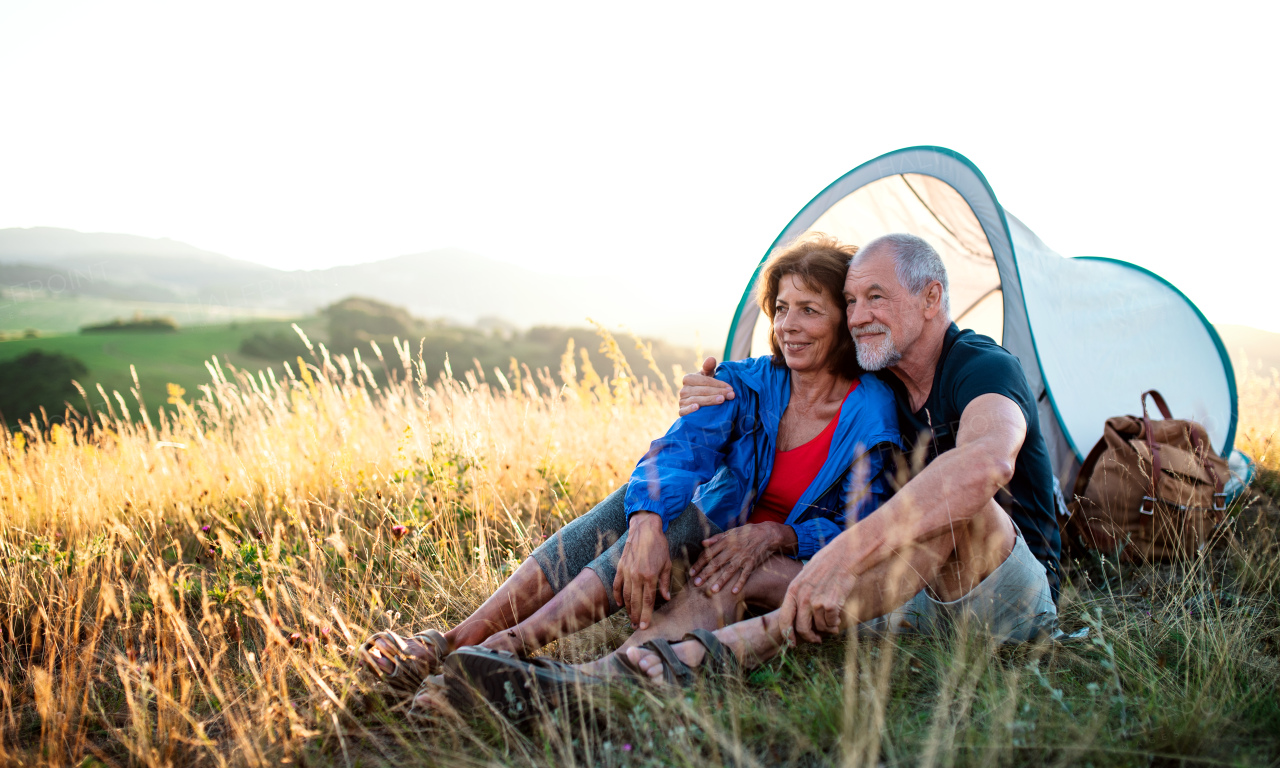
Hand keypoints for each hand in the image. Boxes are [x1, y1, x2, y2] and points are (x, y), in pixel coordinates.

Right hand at [612, 512, 671, 629]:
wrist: (644, 529)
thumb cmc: (659, 546)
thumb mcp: (667, 563)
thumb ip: (665, 582)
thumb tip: (665, 598)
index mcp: (650, 576)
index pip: (647, 601)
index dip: (646, 615)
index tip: (645, 626)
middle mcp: (637, 576)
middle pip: (636, 602)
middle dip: (636, 616)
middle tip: (637, 627)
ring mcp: (627, 572)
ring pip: (626, 596)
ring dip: (628, 609)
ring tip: (631, 618)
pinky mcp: (620, 567)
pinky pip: (617, 585)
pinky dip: (618, 595)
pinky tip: (620, 603)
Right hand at [678, 357, 735, 415]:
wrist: (698, 402)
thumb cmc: (704, 387)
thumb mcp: (707, 376)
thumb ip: (709, 367)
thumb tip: (711, 359)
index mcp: (688, 378)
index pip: (705, 381)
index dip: (719, 384)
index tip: (731, 388)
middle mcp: (683, 390)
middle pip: (702, 390)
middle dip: (718, 392)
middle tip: (731, 395)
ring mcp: (681, 401)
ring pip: (696, 400)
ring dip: (709, 400)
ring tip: (722, 400)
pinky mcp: (681, 412)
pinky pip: (684, 411)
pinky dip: (690, 409)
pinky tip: (697, 408)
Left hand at [688, 523, 794, 595]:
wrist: (767, 534)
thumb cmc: (746, 533)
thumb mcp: (730, 532)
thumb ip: (716, 538)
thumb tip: (703, 543)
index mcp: (725, 542)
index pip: (709, 554)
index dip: (699, 563)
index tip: (691, 572)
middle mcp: (732, 549)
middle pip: (716, 563)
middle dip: (705, 573)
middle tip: (696, 583)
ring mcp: (743, 557)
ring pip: (730, 570)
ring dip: (721, 580)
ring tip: (713, 590)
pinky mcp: (752, 563)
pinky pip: (745, 574)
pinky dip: (740, 583)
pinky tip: (734, 592)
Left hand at [777, 535, 858, 643]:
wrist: (844, 557)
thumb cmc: (826, 565)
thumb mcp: (804, 576)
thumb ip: (799, 593)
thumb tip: (797, 614)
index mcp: (793, 590)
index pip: (784, 619)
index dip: (788, 634)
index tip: (792, 643)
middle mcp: (802, 597)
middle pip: (801, 628)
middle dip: (810, 637)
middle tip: (817, 639)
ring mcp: (816, 601)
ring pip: (819, 627)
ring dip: (826, 628)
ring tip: (832, 622)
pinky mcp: (830, 604)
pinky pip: (831, 623)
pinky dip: (835, 624)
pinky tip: (838, 617)